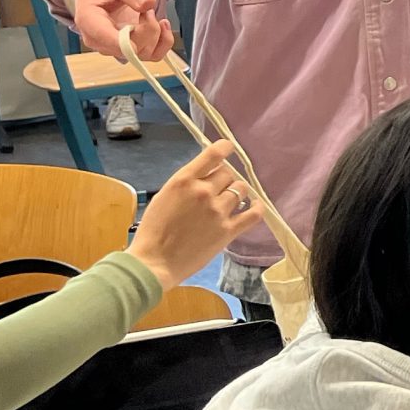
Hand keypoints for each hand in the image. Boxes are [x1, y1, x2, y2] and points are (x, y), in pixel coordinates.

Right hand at [68, 0, 176, 60]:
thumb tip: (149, 4)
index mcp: (88, 20)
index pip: (103, 37)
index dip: (122, 42)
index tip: (138, 35)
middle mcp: (99, 41)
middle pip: (129, 48)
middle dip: (147, 27)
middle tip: (146, 6)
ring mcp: (115, 49)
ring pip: (143, 53)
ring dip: (156, 32)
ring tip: (150, 11)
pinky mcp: (131, 51)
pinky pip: (154, 55)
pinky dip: (164, 41)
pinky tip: (162, 24)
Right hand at [128, 143, 260, 290]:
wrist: (154, 262)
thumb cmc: (153, 231)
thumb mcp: (164, 197)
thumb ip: (186, 184)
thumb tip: (207, 175)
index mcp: (183, 180)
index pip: (212, 155)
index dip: (224, 148)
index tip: (228, 147)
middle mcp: (203, 192)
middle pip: (228, 174)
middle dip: (224, 179)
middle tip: (217, 189)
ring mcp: (218, 211)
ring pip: (241, 189)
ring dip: (237, 192)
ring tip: (230, 200)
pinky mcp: (228, 230)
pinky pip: (253, 214)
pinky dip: (256, 208)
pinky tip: (254, 206)